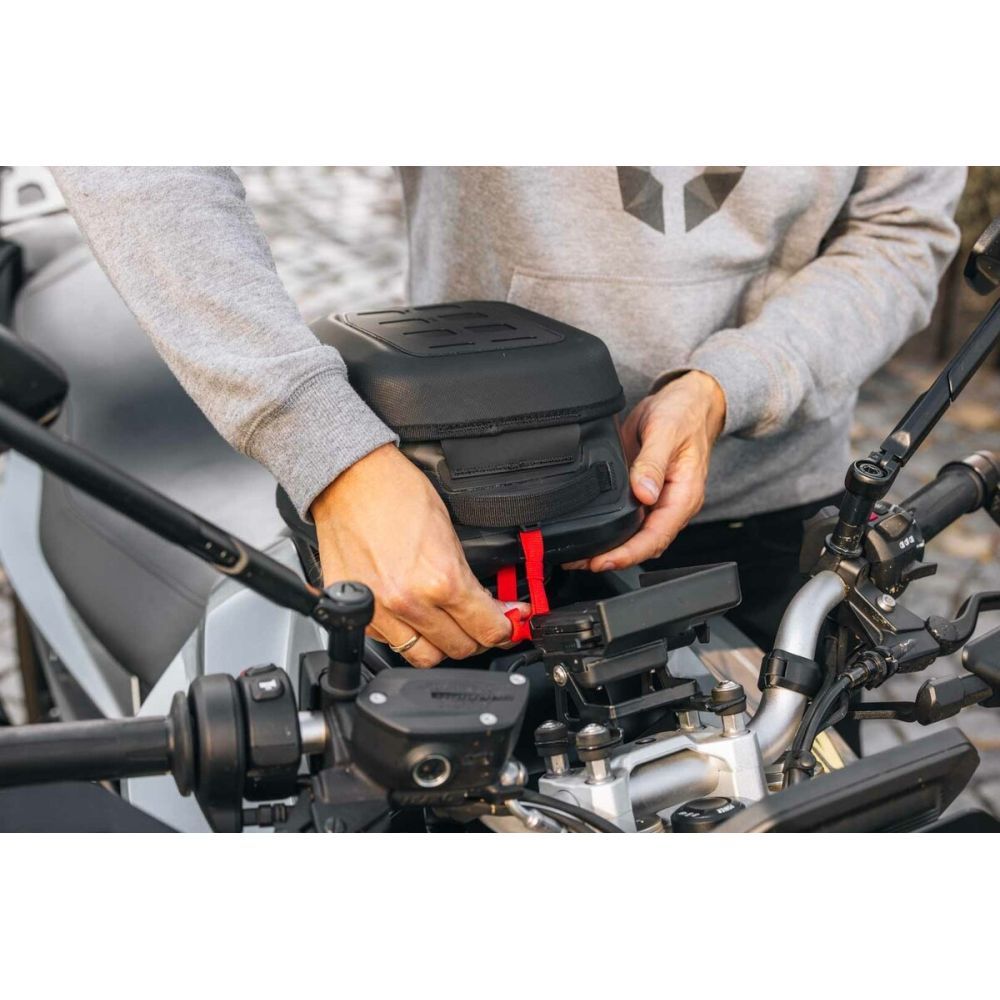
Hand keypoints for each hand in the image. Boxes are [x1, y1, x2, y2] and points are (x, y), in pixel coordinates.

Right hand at [311, 444, 522, 667]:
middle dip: (477, 637)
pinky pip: (391, 643)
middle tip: (481, 622)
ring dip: (442, 644)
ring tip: (447, 624)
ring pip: (424, 656)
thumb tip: (489, 606)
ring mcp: (379, 612)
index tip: (510, 624)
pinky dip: (406, 635)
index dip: (506, 628)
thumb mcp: (450, 532)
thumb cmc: (397, 493)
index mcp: (441, 580)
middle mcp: (409, 602)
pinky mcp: (358, 613)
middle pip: (460, 649)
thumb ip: (469, 577)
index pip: (488, 629)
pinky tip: (413, 615)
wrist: (350, 480)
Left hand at [568, 371, 725, 571]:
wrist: (686, 401)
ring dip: (610, 549)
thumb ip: (653, 463)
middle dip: (614, 558)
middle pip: (644, 545)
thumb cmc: (683, 413)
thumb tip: (644, 493)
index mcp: (684, 495)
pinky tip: (590, 534)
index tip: (604, 561)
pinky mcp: (645, 494)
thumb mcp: (666, 431)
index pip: (657, 536)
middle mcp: (672, 504)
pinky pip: (629, 521)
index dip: (629, 554)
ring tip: (579, 556)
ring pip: (636, 537)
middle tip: (580, 562)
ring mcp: (658, 501)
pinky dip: (610, 531)